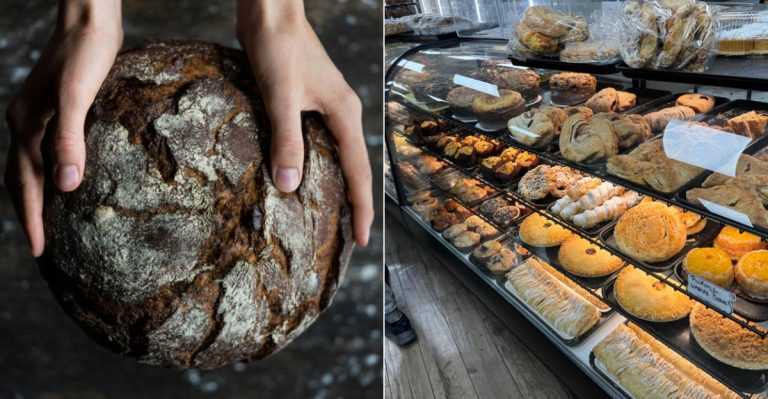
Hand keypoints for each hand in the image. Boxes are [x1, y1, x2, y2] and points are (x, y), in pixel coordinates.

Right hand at [4, 0, 121, 255]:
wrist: (89, 21)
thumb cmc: (86, 56)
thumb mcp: (77, 98)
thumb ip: (68, 140)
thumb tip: (66, 186)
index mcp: (25, 126)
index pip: (25, 184)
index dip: (32, 219)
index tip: (39, 252)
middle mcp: (24, 123)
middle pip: (21, 179)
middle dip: (30, 215)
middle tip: (41, 249)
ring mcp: (37, 116)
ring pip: (31, 167)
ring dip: (37, 197)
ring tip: (49, 225)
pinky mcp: (56, 110)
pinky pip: (45, 151)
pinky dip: (51, 173)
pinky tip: (69, 181)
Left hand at [236, 1, 372, 245]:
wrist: (270, 12)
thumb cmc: (278, 47)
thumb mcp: (281, 97)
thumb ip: (287, 141)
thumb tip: (289, 186)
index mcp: (344, 114)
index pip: (360, 172)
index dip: (362, 208)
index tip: (363, 240)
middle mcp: (341, 114)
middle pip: (354, 168)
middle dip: (354, 203)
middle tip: (348, 238)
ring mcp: (325, 108)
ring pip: (336, 156)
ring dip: (335, 186)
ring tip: (329, 217)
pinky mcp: (307, 103)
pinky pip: (318, 143)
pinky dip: (314, 165)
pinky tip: (301, 177)